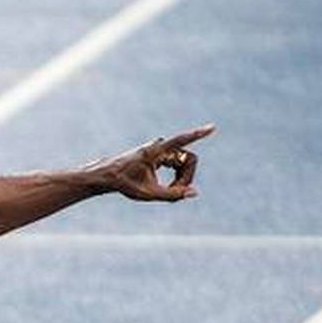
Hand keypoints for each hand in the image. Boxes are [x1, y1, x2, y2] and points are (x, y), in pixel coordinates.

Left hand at [89, 125, 213, 200]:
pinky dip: (177, 178)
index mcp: (156, 150)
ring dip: (181, 179)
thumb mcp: (148, 194)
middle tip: (175, 193)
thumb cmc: (125, 183)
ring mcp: (161, 149)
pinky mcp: (161, 155)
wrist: (109, 176)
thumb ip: (172, 195)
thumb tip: (194, 192)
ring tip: (168, 192)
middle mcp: (160, 146)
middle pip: (189, 160)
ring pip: (184, 164)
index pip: (182, 140)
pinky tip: (170, 188)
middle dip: (186, 178)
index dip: (198, 135)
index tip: (212, 127)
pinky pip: (179, 165)